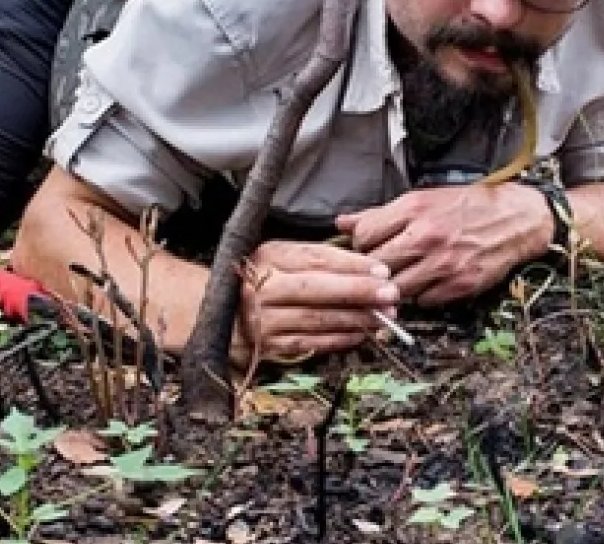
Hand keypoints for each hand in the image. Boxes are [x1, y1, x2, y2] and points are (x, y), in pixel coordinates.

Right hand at [233, 240, 399, 363]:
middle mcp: (263, 288)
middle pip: (317, 288)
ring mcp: (264, 319)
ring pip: (317, 319)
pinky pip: (310, 343)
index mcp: (269, 257)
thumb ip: (316, 257)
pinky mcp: (268, 346)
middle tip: (390, 293)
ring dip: (355, 318)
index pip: (316, 258)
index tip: (381, 269)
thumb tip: (365, 266)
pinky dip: (338, 339)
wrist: (213, 312)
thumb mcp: (278, 257)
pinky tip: (360, 334)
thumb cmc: (256, 280)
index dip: (352, 264)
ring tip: (384, 317)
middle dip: (358, 291)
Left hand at [333, 184, 551, 305]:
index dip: (360, 245)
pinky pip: (424, 301)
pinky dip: (421, 296)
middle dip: (373, 270)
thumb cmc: (467, 206)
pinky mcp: (460, 285)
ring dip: (395, 287)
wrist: (516, 219)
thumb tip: (342, 222)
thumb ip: (379, 214)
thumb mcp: (422, 199)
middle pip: (377, 266)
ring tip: (403, 277)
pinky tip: (427, 283)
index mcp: (414, 209)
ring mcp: (444, 264)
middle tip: (381, 268)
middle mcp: (427, 237)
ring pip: (397, 289)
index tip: (368, 247)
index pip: (363, 236)